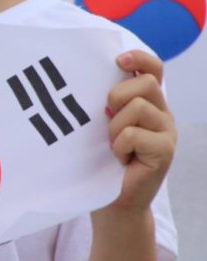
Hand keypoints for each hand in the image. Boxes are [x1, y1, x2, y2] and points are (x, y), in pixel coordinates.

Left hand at [106, 49, 175, 211]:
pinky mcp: (166, 150)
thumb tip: (94, 78)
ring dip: (115, 127)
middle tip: (108, 120)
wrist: (114, 202)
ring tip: (113, 146)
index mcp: (148, 102)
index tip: (118, 61)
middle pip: (145, 83)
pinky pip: (133, 133)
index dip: (139, 58)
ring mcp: (167, 131)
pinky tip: (120, 158)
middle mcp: (162, 113)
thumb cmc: (104, 161)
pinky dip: (119, 146)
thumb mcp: (103, 125)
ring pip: (137, 107)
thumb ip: (108, 103)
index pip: (153, 68)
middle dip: (117, 96)